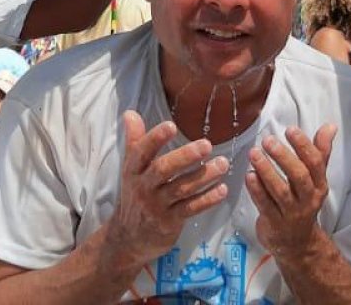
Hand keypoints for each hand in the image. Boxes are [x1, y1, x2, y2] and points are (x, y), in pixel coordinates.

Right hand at [104, 111, 229, 265]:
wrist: (127, 238)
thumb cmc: (134, 195)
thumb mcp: (130, 169)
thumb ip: (134, 141)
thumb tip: (130, 113)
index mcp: (134, 170)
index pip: (142, 152)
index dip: (155, 139)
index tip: (172, 126)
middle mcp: (144, 187)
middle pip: (163, 170)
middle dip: (185, 157)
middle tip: (207, 145)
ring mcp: (156, 206)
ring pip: (181, 189)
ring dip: (204, 176)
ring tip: (223, 164)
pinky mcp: (169, 222)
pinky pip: (190, 209)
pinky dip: (207, 199)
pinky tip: (222, 189)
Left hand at [245, 125, 335, 257]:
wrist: (298, 244)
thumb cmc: (303, 202)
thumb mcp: (315, 179)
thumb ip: (320, 152)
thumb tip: (330, 126)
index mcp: (319, 185)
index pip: (315, 163)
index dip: (303, 146)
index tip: (290, 129)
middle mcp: (308, 199)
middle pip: (299, 177)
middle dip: (284, 157)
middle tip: (267, 140)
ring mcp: (291, 213)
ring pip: (280, 191)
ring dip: (266, 171)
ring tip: (254, 154)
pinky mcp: (274, 223)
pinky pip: (265, 205)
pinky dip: (256, 190)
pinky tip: (248, 175)